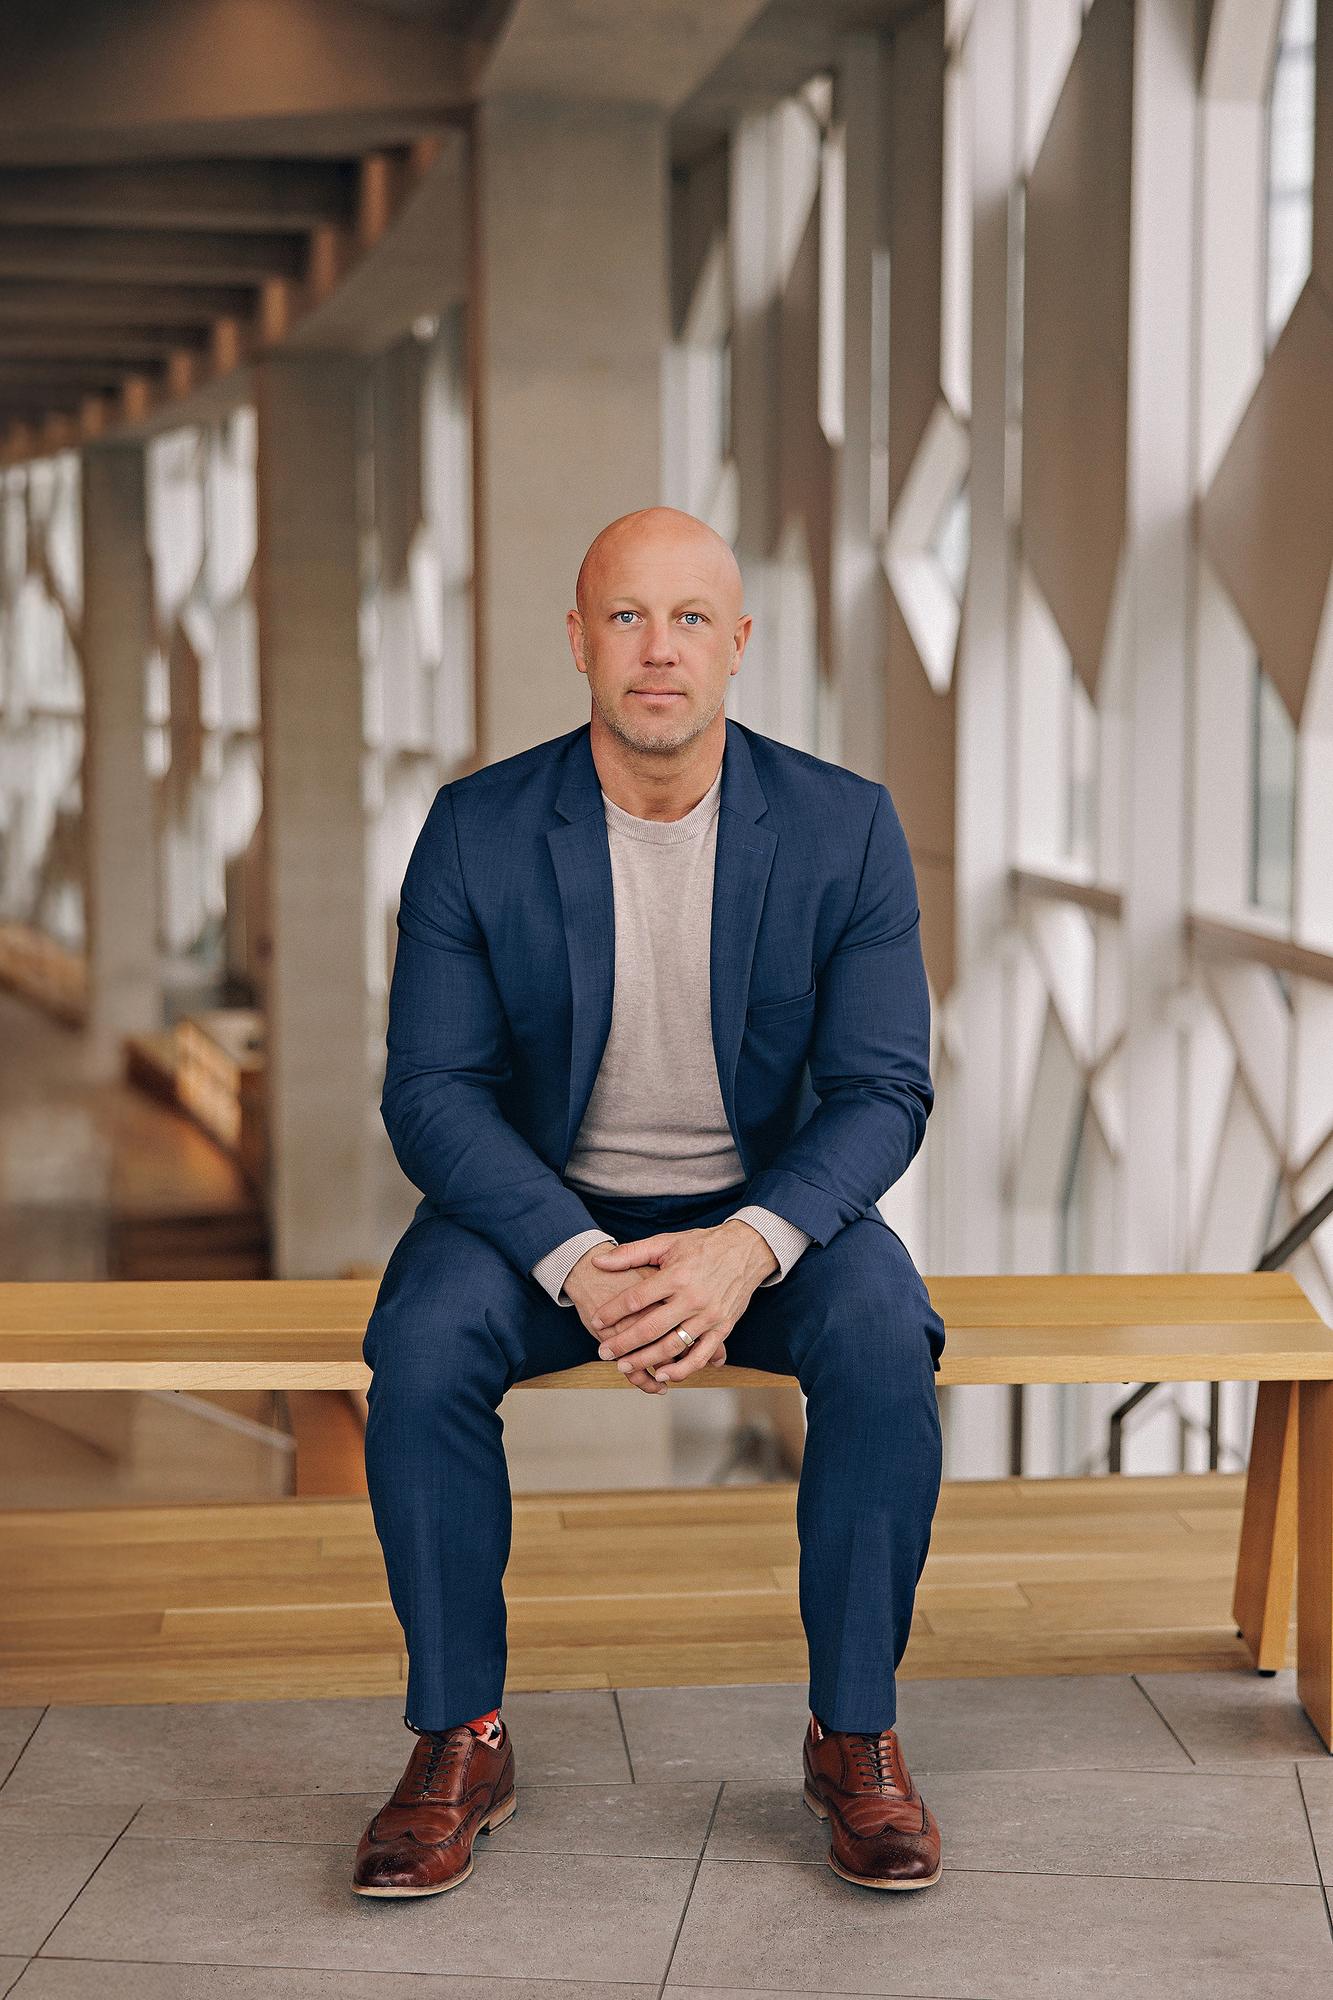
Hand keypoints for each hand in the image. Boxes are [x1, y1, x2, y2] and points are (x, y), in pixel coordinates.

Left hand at [580, 1219, 777, 1392]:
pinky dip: (682, 1370)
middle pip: (650, 1328)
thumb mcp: (667, 1242)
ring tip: (624, 1366)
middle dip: (623, 1344)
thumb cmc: (703, 1245)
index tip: (596, 1320)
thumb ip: (631, 1253)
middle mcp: (692, 1298)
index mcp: (676, 1275)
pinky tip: (662, 1374)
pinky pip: (701, 1356)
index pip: (636, 1299)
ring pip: (672, 1346)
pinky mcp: (723, 1328)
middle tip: (603, 1353)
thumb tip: (599, 1262)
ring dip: (646, 1360)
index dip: (612, 1312)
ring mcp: (709, 1316)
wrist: (747, 1249)